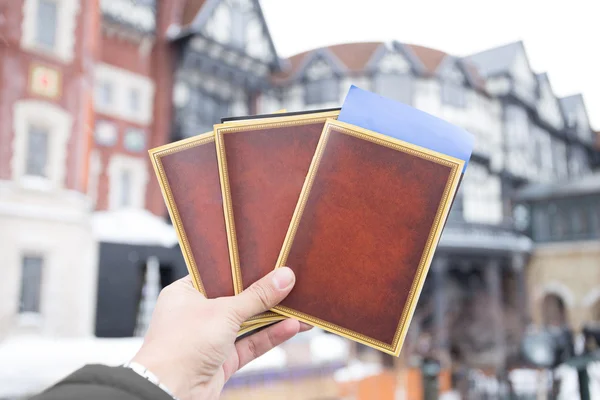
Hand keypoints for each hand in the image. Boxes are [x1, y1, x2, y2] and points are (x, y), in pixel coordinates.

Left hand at [131, 267, 309, 399]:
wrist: (168, 392)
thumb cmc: (181, 345)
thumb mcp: (224, 312)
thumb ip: (257, 296)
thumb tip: (284, 277)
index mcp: (186, 293)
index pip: (220, 274)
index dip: (245, 268)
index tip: (270, 261)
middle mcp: (197, 313)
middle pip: (237, 298)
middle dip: (264, 293)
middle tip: (291, 281)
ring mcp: (210, 338)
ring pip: (247, 322)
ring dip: (273, 316)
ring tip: (300, 306)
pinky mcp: (222, 360)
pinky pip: (250, 343)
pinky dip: (270, 336)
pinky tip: (292, 326)